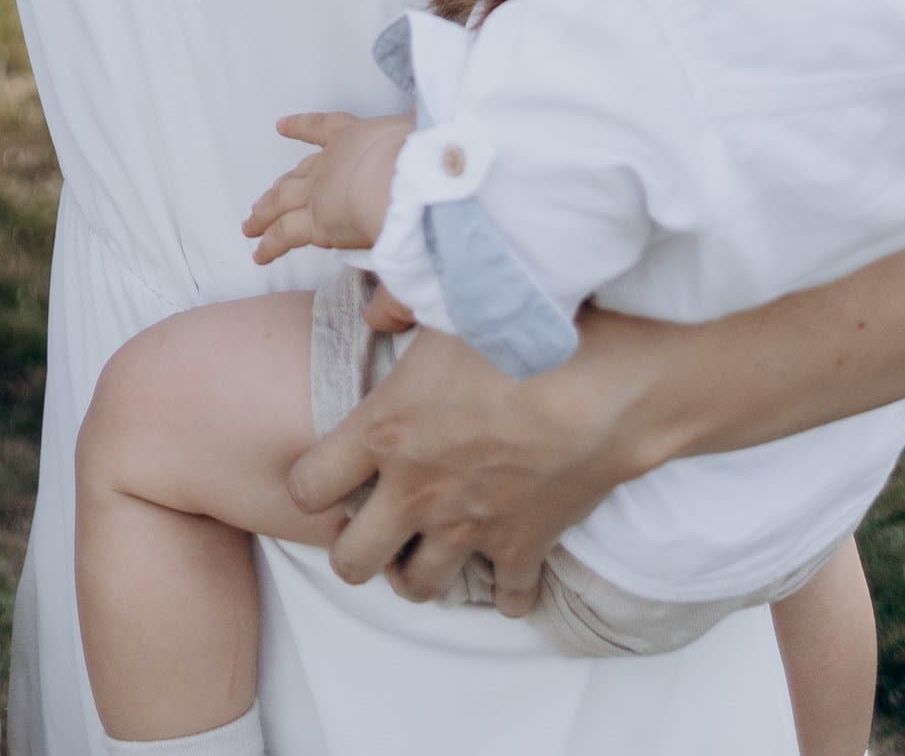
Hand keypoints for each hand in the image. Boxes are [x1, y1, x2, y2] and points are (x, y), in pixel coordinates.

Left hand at [245, 111, 412, 263]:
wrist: (405, 177)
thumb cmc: (420, 157)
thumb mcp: (420, 146)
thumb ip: (422, 154)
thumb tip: (423, 183)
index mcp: (356, 136)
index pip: (322, 128)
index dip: (301, 127)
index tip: (281, 125)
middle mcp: (332, 162)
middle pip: (298, 173)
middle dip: (281, 186)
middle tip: (264, 198)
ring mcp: (320, 189)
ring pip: (282, 201)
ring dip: (265, 212)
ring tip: (250, 223)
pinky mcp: (315, 220)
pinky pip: (283, 234)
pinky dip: (269, 241)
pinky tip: (256, 245)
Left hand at [287, 313, 656, 610]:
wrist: (598, 386)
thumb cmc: (514, 334)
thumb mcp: (443, 306)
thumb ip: (396, 308)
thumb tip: (375, 309)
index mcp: (384, 434)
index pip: (307, 488)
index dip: (308, 485)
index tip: (327, 475)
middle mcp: (415, 492)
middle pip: (351, 563)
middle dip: (353, 550)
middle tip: (371, 524)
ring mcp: (467, 529)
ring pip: (417, 588)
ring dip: (416, 571)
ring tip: (424, 543)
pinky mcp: (520, 549)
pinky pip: (504, 599)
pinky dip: (503, 589)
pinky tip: (505, 563)